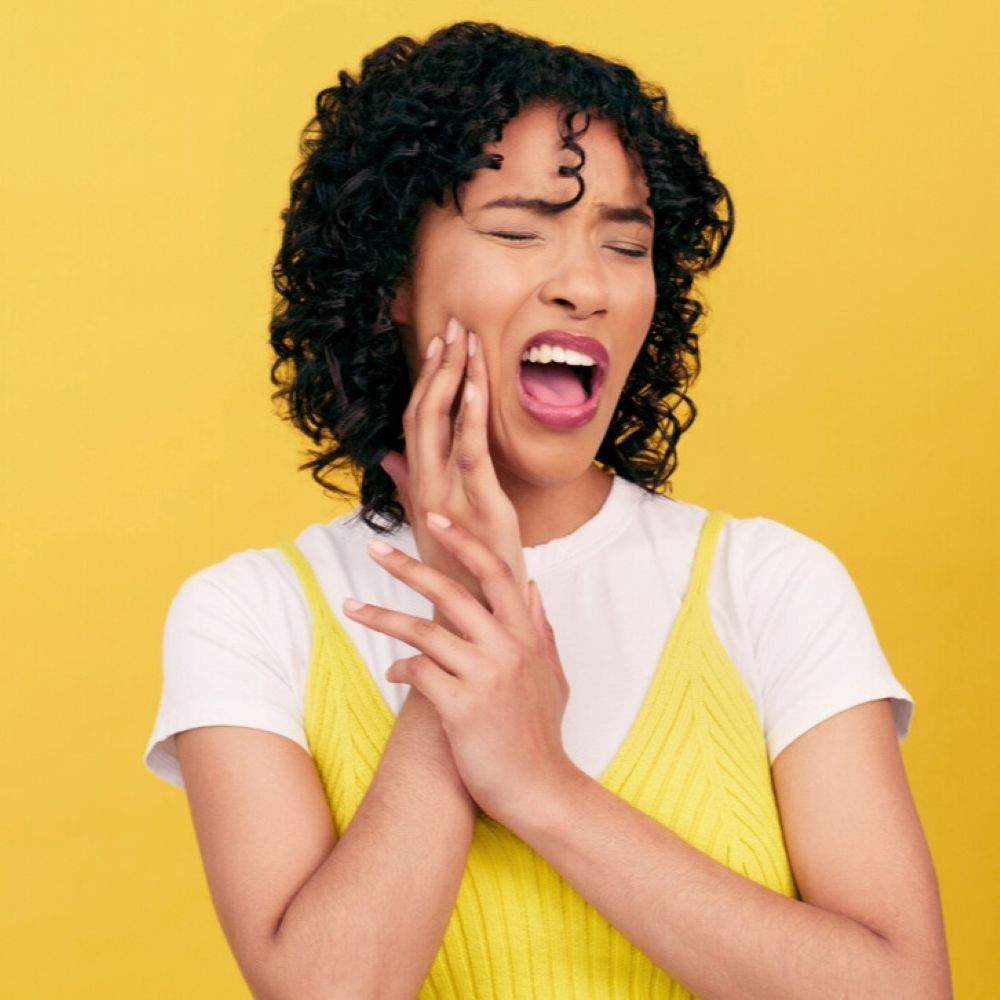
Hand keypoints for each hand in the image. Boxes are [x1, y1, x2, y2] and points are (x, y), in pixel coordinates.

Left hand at [343, 513, 572, 825]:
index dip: (465, 541)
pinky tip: (390, 672)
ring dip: (382, 616)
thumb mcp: (553, 674)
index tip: (436, 518)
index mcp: (526, 635)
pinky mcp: (462, 708)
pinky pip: (418, 674)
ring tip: (350, 607)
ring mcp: (484, 677)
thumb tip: (534, 585)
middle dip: (407, 566)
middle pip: (450, 592)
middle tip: (374, 549)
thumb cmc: (541, 733)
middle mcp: (506, 648)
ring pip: (423, 632)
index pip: (496, 572)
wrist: (541, 789)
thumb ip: (542, 627)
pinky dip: (399, 668)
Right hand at [381, 318, 527, 616]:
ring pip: (444, 427)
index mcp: (422, 489)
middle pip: (425, 416)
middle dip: (437, 369)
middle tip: (450, 327)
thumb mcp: (431, 527)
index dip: (424, 383)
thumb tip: (389, 456)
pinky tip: (476, 385)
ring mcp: (451, 497)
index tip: (435, 346)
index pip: (416, 424)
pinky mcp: (481, 508)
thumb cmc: (456, 575)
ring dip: (453, 381)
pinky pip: (472, 454)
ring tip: (464, 341)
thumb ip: (408, 487)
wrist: (468, 626)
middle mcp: (429, 488)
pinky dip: (471, 417)